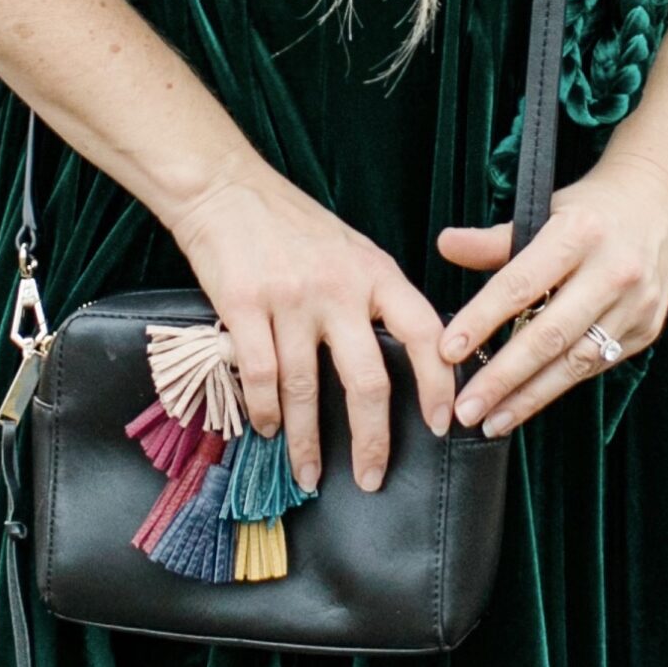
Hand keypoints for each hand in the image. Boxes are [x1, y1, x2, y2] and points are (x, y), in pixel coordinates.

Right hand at [162, 157, 456, 489]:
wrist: (226, 188)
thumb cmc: (293, 225)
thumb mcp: (353, 251)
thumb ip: (377, 299)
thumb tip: (404, 360)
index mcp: (376, 272)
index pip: (425, 333)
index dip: (438, 384)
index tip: (442, 425)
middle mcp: (340, 288)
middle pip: (368, 379)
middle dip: (372, 439)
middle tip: (372, 478)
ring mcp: (291, 298)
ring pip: (306, 389)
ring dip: (307, 441)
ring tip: (309, 473)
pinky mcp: (244, 306)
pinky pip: (261, 375)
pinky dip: (265, 413)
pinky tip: (267, 431)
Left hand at [436, 144, 667, 436]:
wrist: (661, 202)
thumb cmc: (591, 210)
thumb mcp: (545, 208)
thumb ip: (496, 239)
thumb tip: (445, 246)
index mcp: (579, 233)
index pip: (520, 285)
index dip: (481, 321)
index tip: (447, 352)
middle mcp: (613, 271)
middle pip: (549, 336)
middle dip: (503, 378)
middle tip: (466, 408)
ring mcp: (636, 304)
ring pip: (575, 362)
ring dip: (529, 397)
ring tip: (491, 421)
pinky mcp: (647, 329)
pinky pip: (596, 365)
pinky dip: (559, 385)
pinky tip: (529, 401)